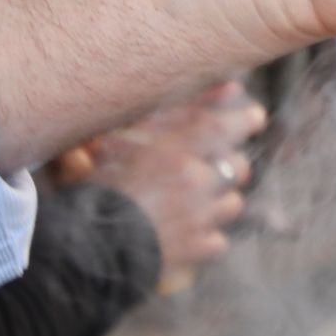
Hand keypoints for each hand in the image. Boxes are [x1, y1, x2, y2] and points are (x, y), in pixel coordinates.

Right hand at [77, 83, 263, 267]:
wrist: (83, 245)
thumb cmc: (95, 183)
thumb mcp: (122, 136)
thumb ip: (172, 112)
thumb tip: (228, 86)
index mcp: (181, 149)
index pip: (231, 126)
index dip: (246, 120)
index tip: (253, 117)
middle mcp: (198, 181)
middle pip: (238, 167)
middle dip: (227, 165)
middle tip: (206, 165)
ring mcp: (201, 218)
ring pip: (232, 204)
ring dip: (217, 200)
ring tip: (189, 200)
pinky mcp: (196, 249)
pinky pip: (217, 241)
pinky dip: (205, 237)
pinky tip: (183, 232)